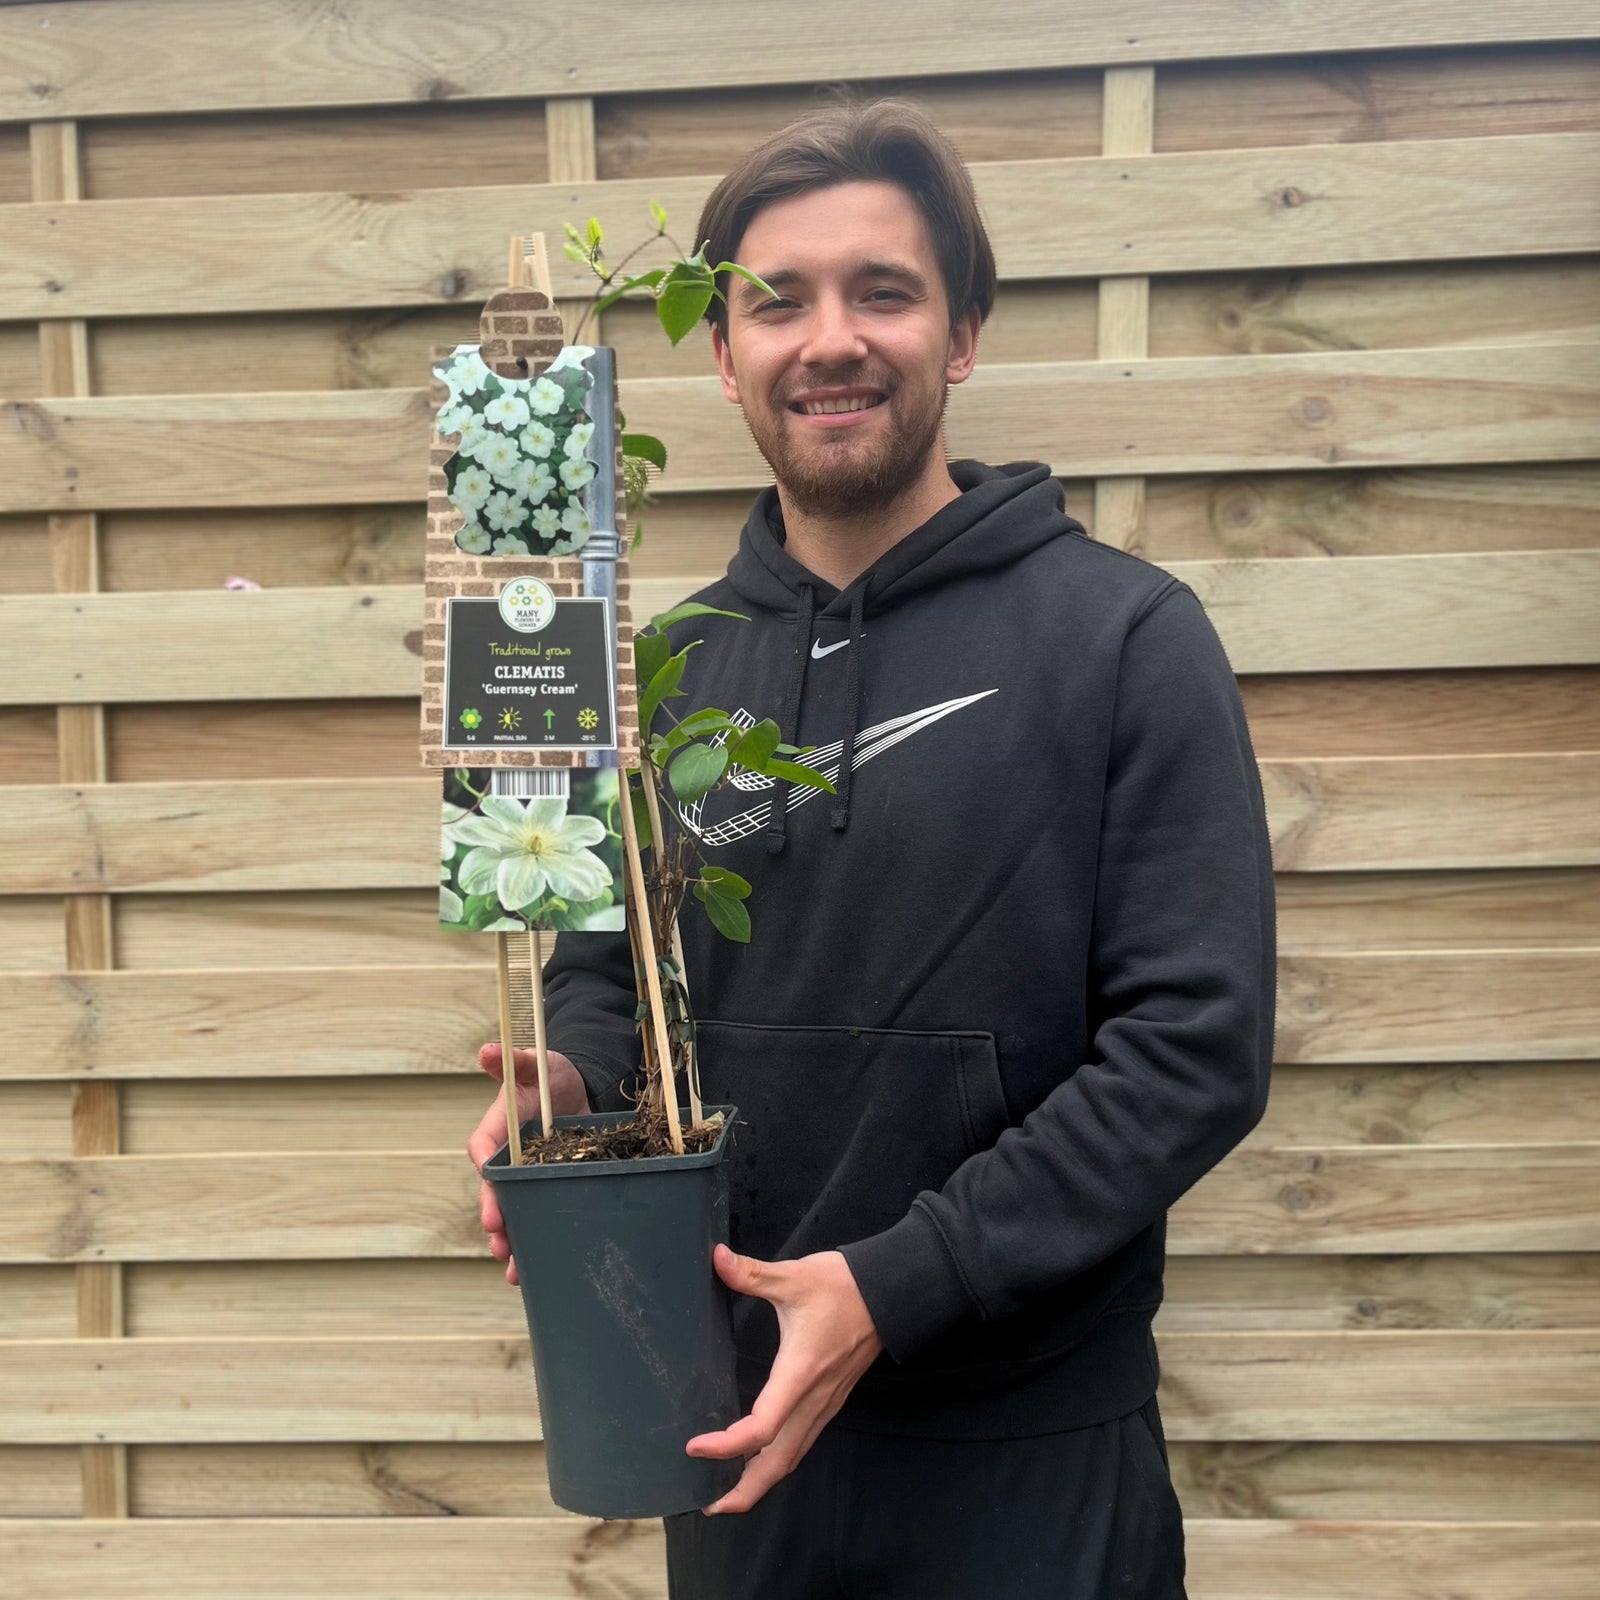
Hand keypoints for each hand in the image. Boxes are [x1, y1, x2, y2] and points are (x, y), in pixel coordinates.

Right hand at [468, 1043, 590, 1285]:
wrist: (578, 1088)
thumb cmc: (550, 1074)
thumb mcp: (535, 1063)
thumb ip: (514, 1062)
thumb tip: (487, 1051)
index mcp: (500, 1127)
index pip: (485, 1148)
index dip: (485, 1170)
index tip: (487, 1188)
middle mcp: (507, 1157)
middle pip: (495, 1191)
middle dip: (495, 1216)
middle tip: (499, 1241)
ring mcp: (526, 1176)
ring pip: (512, 1212)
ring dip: (511, 1241)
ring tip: (512, 1270)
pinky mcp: (548, 1186)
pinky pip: (537, 1216)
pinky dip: (535, 1242)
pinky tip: (534, 1270)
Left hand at [686, 1244, 882, 1514]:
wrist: (891, 1291)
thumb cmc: (844, 1286)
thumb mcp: (795, 1276)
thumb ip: (752, 1273)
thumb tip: (716, 1257)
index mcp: (800, 1374)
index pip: (761, 1428)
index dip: (726, 1446)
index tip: (694, 1446)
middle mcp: (814, 1399)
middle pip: (778, 1463)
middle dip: (744, 1490)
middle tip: (708, 1505)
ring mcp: (825, 1403)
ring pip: (791, 1457)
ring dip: (760, 1480)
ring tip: (726, 1490)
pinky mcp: (831, 1399)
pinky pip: (801, 1442)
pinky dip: (777, 1460)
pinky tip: (759, 1456)